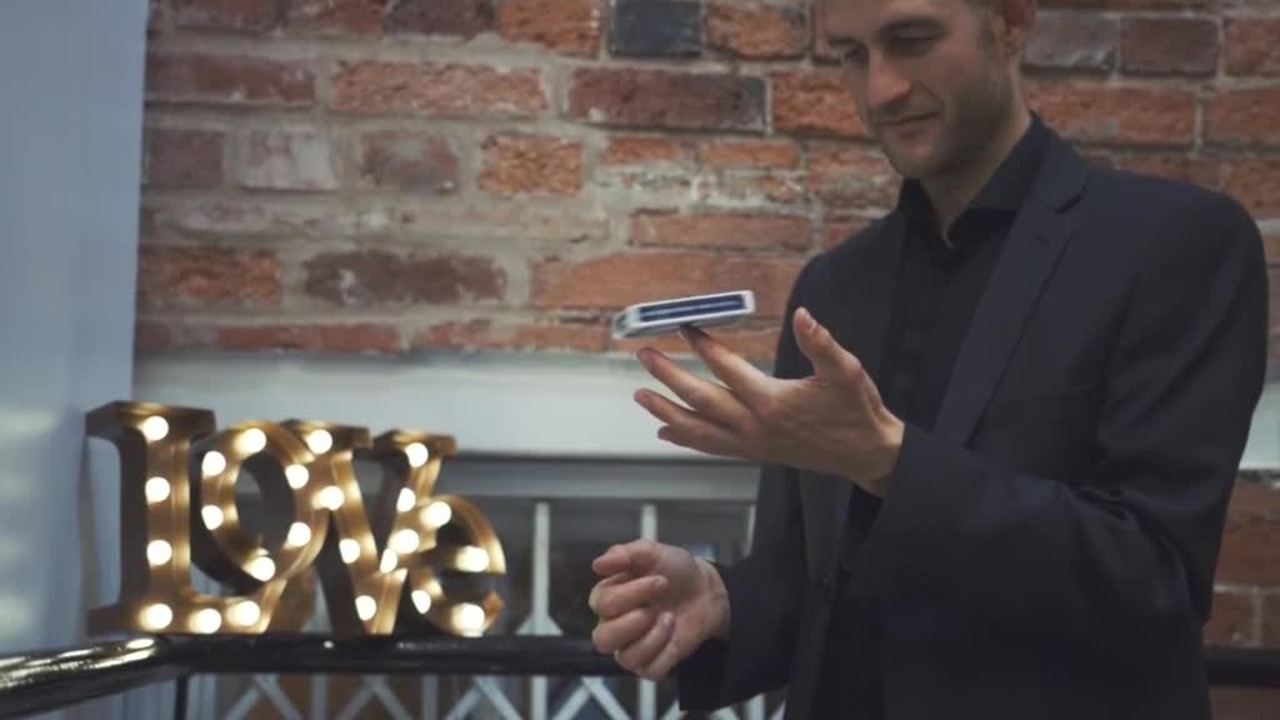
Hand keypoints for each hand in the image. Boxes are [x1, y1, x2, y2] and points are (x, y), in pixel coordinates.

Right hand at [588, 540, 728, 681]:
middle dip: (634, 621)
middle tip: (657, 605)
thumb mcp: (652, 552)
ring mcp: (631, 647)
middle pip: (602, 640)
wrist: (706, 590)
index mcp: (607, 598)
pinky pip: (650, 670)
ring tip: (669, 618)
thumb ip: (624, 554)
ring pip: (626, 658)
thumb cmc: (674, 570)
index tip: (660, 580)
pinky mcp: (651, 664)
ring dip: (653, 637)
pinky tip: (674, 634)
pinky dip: (666, 652)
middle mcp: (613, 625)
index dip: (631, 593)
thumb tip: (597, 564)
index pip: (602, 604)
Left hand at [634, 306, 903, 495]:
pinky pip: (711, 447)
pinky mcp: (755, 453)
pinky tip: (665, 432)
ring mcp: (752, 444)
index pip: (728, 369)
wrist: (865, 453)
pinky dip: (686, 438)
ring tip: (641, 395)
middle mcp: (756, 426)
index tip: (685, 327)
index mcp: (773, 402)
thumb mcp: (846, 370)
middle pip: (701, 400)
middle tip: (645, 355)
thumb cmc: (856, 410)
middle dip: (669, 377)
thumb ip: (821, 343)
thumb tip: (802, 314)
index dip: (703, 346)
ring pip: (698, 430)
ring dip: (666, 412)